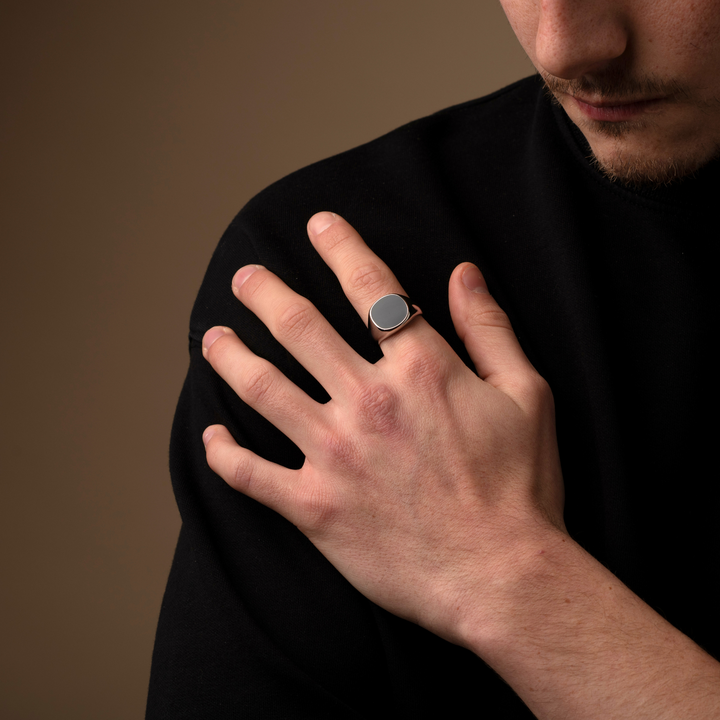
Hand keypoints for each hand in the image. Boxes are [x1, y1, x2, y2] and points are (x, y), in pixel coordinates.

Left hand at [201, 211, 565, 644]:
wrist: (502, 576)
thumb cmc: (521, 486)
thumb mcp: (528, 395)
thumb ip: (490, 328)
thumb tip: (464, 272)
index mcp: (419, 370)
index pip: (371, 289)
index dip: (342, 248)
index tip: (319, 225)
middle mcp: (367, 402)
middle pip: (299, 328)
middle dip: (266, 294)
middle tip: (245, 278)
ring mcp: (334, 455)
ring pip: (262, 388)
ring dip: (230, 356)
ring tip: (212, 337)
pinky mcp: (315, 507)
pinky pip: (251, 475)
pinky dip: (224, 454)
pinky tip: (211, 437)